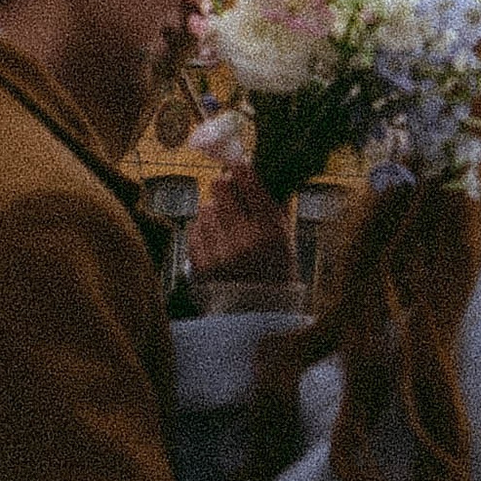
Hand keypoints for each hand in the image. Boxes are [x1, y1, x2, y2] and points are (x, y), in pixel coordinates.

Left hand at [186, 165, 293, 287]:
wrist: (259, 315)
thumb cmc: (276, 272)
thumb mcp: (286, 239)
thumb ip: (273, 204)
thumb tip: (257, 169)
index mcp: (270, 230)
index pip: (247, 181)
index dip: (240, 168)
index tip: (238, 165)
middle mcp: (244, 239)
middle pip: (220, 187)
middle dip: (226, 187)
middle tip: (231, 193)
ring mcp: (219, 252)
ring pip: (206, 207)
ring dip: (215, 212)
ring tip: (227, 227)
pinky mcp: (200, 263)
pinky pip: (194, 228)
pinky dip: (204, 231)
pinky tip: (217, 242)